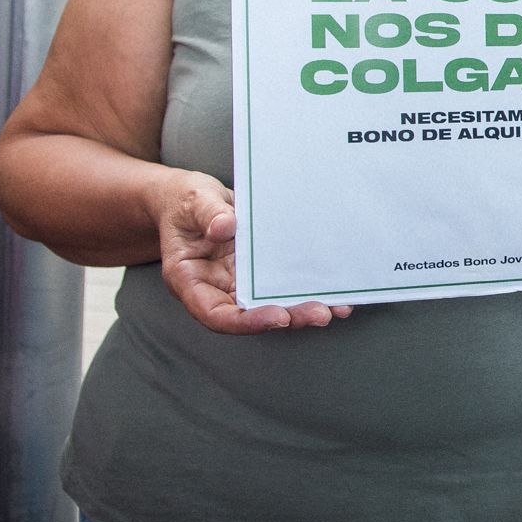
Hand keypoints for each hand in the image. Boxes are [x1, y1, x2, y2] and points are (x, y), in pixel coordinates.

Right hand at [155, 171, 347, 332]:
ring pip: (269, 305)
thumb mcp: (194, 200)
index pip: (215, 314)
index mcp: (189, 281)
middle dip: (287, 317)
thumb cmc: (185, 202)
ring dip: (302, 309)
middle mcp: (215, 290)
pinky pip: (279, 286)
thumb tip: (225, 227)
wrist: (192, 200)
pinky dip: (304, 290)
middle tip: (321, 314)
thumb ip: (208, 213)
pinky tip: (332, 290)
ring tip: (336, 307)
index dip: (247, 321)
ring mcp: (237, 283)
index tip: (278, 317)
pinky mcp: (256, 273)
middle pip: (250, 315)